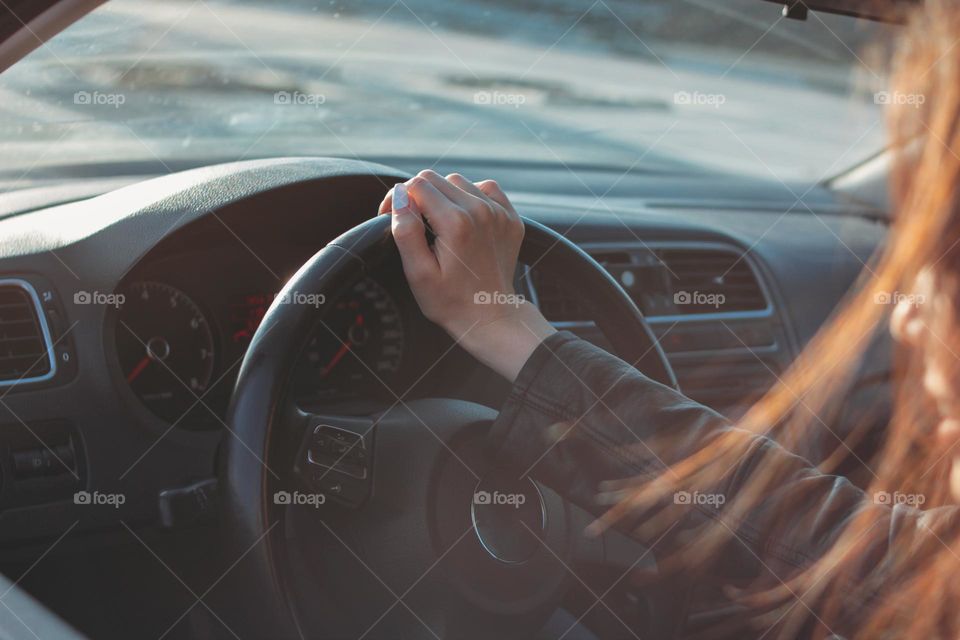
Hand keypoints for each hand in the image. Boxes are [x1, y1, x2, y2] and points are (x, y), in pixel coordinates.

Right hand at [379, 170, 554, 380]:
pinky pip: (484, 188)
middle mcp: (481, 210)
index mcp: (456, 223)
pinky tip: (462, 218)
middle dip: (418, 196)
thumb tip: (400, 195)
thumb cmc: (451, 301)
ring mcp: (499, 212)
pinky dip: (469, 196)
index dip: (397, 199)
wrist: (491, 316)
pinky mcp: (510, 217)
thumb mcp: (418, 274)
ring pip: (458, 181)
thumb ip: (406, 231)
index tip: (393, 218)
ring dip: (443, 196)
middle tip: (414, 224)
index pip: (416, 185)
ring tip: (438, 224)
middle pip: (435, 179)